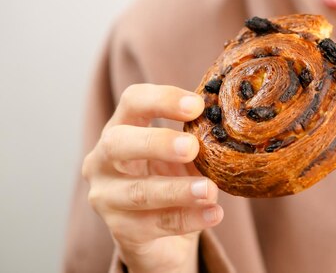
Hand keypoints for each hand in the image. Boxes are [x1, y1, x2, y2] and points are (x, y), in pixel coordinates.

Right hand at [82, 84, 222, 272]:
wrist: (162, 238)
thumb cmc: (173, 179)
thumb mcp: (184, 154)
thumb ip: (199, 138)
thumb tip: (230, 121)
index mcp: (122, 128)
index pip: (132, 102)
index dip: (163, 99)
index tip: (198, 105)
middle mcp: (103, 160)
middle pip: (118, 143)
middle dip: (157, 143)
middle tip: (192, 147)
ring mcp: (107, 197)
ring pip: (139, 191)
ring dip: (178, 190)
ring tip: (210, 190)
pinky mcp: (121, 231)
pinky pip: (155, 224)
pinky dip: (188, 219)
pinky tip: (213, 213)